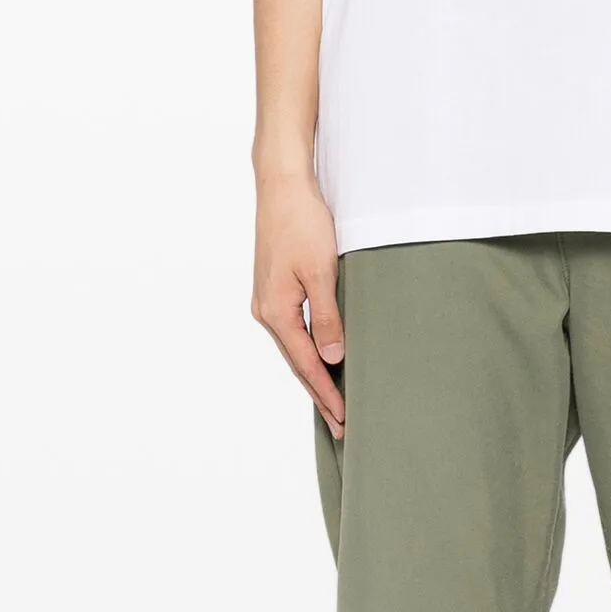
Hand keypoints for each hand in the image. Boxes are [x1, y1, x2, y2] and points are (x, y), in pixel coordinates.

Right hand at [252, 170, 344, 438]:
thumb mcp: (321, 272)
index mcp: (276, 311)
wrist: (282, 185)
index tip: (344, 420)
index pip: (306, 365)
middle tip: (342, 426)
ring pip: (294, 347)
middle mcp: (266, 310)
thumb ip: (328, 317)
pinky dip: (309, 350)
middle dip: (320, 393)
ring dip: (314, 374)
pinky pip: (294, 330)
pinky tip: (321, 358)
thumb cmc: (303, 222)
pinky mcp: (275, 287)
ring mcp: (268, 299)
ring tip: (334, 401)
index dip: (326, 394)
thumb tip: (332, 357)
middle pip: (297, 362)